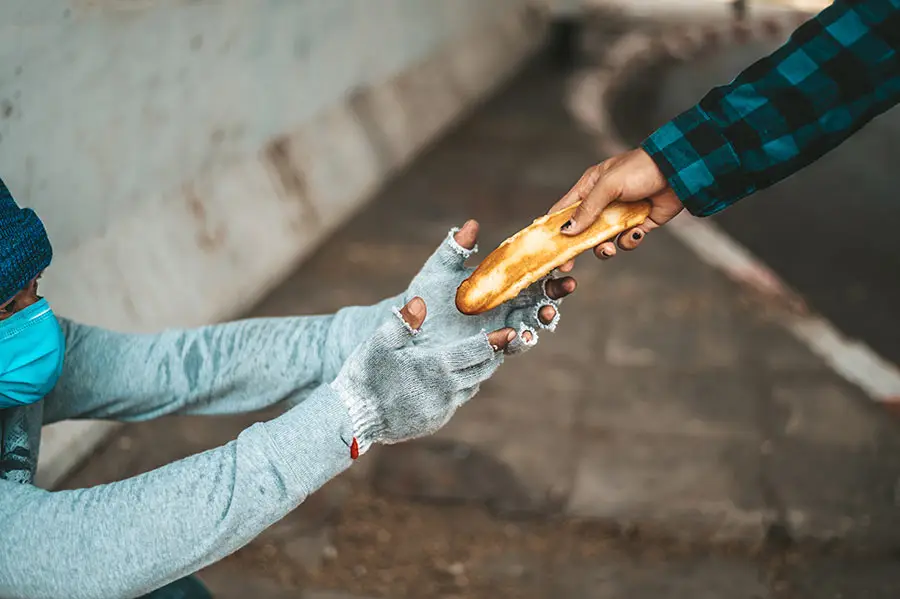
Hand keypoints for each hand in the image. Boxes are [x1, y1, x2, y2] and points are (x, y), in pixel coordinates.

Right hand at [331, 297, 517, 450]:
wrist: (353, 419)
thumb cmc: (365, 377)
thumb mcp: (379, 344)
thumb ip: (402, 322)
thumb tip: (420, 300)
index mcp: (436, 367)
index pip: (477, 352)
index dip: (496, 341)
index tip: (511, 331)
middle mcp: (446, 391)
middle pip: (481, 370)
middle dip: (493, 354)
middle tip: (502, 339)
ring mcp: (441, 409)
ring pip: (471, 387)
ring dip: (477, 371)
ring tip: (480, 355)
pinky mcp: (434, 421)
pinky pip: (456, 401)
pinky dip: (460, 387)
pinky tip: (453, 377)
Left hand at [405, 220, 576, 351]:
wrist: (410, 330)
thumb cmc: (427, 296)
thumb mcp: (438, 272)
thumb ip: (454, 250)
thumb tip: (471, 225)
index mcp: (500, 283)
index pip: (532, 273)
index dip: (549, 268)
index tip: (562, 260)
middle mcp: (505, 307)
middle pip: (539, 300)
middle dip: (555, 294)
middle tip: (567, 285)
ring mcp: (499, 330)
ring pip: (529, 325)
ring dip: (540, 319)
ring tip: (545, 313)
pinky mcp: (489, 350)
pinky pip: (507, 347)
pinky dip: (514, 341)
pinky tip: (514, 334)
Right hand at [548, 148, 682, 270]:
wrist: (679, 172)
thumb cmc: (640, 169)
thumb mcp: (608, 186)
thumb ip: (587, 209)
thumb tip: (567, 231)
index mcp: (590, 188)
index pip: (564, 210)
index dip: (554, 228)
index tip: (546, 247)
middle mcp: (602, 203)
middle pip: (581, 231)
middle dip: (575, 247)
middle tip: (568, 265)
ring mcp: (620, 215)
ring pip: (603, 240)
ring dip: (604, 248)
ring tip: (610, 248)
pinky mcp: (639, 224)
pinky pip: (627, 240)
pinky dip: (629, 241)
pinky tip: (636, 232)